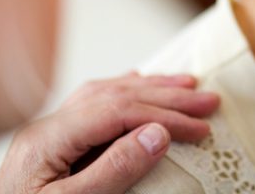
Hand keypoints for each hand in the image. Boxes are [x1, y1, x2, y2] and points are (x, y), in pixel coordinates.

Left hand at [0, 72, 219, 193]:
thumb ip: (114, 170)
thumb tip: (157, 132)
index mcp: (46, 139)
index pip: (117, 112)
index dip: (163, 115)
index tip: (200, 127)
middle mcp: (45, 127)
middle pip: (114, 96)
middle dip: (166, 95)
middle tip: (208, 99)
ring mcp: (47, 134)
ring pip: (103, 94)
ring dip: (148, 87)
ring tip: (184, 84)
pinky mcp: (51, 144)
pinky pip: (92, 104)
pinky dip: (123, 93)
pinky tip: (137, 85)